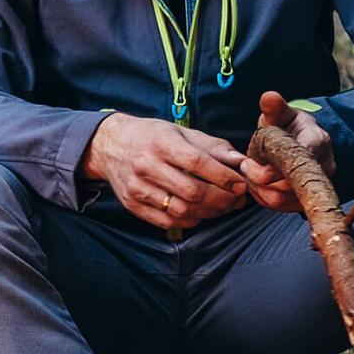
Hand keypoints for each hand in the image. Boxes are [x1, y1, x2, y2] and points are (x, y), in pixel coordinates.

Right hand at [84, 114, 250, 228]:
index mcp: (160, 142)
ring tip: (222, 207)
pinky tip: (199, 212)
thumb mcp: (181, 132)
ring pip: (181, 210)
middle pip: (192, 191)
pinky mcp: (132, 205)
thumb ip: (213, 147)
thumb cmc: (152, 137)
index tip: (241, 184)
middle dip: (221, 199)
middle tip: (236, 200)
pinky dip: (190, 220)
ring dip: (209, 213)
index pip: (197, 163)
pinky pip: (167, 221)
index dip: (223, 177)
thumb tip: (243, 163)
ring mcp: (137, 188)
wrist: (110, 146)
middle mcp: (146, 165)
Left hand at [236, 91, 331, 213]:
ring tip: (248, 174)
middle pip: (287, 185)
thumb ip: (274, 107)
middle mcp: (322, 166)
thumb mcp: (280, 113)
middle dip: (258, 178)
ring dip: (257, 189)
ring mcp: (315, 185)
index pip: (298, 159)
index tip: (251, 159)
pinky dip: (262, 198)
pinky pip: (281, 207)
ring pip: (281, 199)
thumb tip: (268, 97)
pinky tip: (255, 186)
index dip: (271, 165)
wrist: (297, 141)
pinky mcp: (305, 199)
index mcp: (317, 141)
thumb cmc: (286, 125)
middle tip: (244, 166)